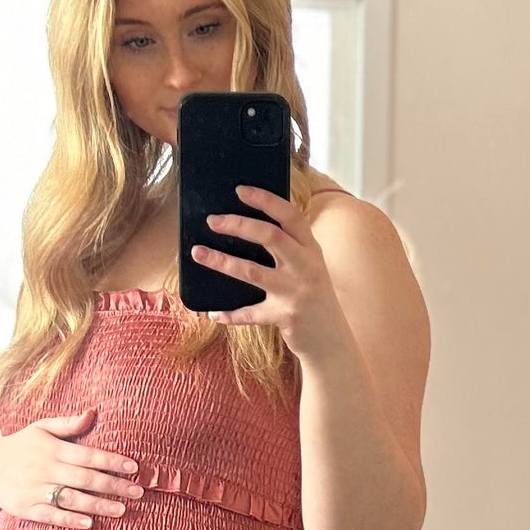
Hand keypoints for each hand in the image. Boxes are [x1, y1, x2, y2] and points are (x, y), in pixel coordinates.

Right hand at [0, 407, 145, 529]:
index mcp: (52, 448)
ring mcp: (35, 489)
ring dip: (98, 505)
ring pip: (72, 498)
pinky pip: (51, 515)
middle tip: (138, 492)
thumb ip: (68, 424)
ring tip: (122, 510)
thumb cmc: (20, 447)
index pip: (88, 454)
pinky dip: (70, 519)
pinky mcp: (27, 509)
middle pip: (85, 478)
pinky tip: (89, 522)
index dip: (112, 461)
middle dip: (113, 485)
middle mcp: (45, 468)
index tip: (134, 467)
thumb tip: (93, 412)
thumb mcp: (40, 429)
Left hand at [192, 184, 346, 358]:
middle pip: (269, 236)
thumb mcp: (309, 266)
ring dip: (221, 261)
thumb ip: (290, 246)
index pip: (289, 215)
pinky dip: (230, 314)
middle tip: (212, 221)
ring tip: (198, 253)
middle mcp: (305, 266)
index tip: (240, 190)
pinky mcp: (284, 317)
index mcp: (310, 248)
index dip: (265, 200)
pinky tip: (213, 313)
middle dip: (238, 225)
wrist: (331, 339)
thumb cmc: (314, 297)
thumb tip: (248, 226)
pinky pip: (251, 314)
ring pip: (252, 271)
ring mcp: (295, 292)